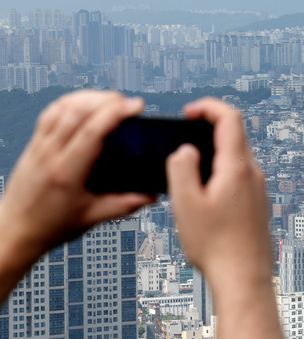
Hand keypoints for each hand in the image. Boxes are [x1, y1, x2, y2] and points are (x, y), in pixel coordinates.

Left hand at [0, 90, 153, 254]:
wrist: (14, 231)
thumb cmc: (49, 226)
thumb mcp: (92, 217)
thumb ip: (124, 205)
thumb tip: (150, 196)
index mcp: (66, 172)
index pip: (92, 131)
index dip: (115, 113)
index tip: (135, 106)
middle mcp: (50, 154)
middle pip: (77, 111)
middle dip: (106, 100)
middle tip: (127, 103)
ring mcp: (39, 146)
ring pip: (62, 107)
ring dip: (88, 97)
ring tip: (109, 100)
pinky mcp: (34, 144)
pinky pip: (50, 112)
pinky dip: (70, 102)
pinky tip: (84, 104)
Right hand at [166, 98, 280, 338]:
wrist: (244, 278)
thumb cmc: (216, 246)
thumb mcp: (186, 203)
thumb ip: (182, 168)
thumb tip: (185, 150)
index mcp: (237, 168)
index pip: (229, 118)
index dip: (207, 107)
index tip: (188, 113)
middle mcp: (253, 174)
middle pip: (234, 135)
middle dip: (207, 130)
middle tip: (183, 141)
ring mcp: (258, 189)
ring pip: (237, 156)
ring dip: (213, 153)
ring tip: (190, 172)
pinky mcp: (257, 202)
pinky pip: (240, 175)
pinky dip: (221, 171)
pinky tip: (205, 194)